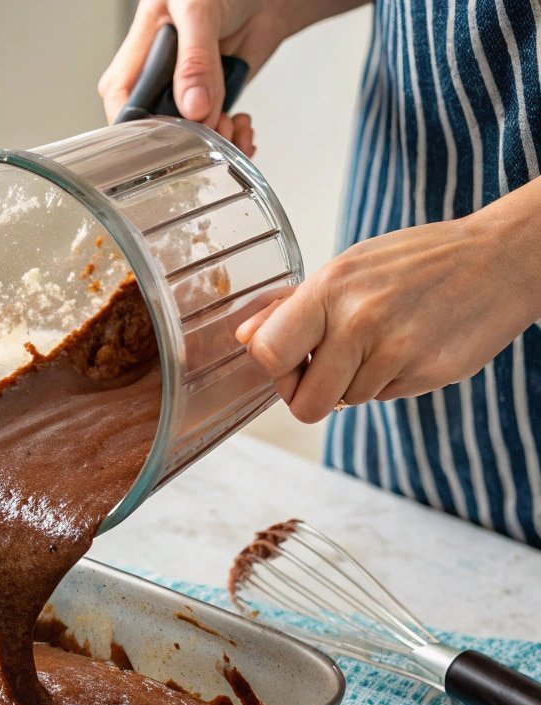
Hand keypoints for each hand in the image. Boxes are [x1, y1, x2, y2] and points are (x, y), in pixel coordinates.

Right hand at [98, 0, 293, 135]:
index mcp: (143, 44)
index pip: (119, 94)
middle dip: (178, 136)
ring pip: (189, 129)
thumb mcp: (199, 9)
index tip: (157, 137)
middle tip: (203, 132)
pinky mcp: (218, 94)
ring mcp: (191, 85)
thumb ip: (195, 59)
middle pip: (153, 120)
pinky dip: (234, 135)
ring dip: (212, 138)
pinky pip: (219, 125)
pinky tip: (242, 127)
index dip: (131, 121)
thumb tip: (192, 107)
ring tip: (229, 127)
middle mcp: (163, 70)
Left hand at [236, 212, 540, 422]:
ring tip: (380, 344)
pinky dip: (387, 382)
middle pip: (305, 405)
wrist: (500, 259)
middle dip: (310, 395)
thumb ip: (292, 308)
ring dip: (354, 384)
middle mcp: (359, 322)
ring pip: (346, 404)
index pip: (268, 355)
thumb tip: (244, 338)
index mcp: (330, 289)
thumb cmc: (415, 262)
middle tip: (326, 370)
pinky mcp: (427, 375)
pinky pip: (383, 399)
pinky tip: (406, 348)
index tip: (290, 360)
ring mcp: (396, 352)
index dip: (274, 369)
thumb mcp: (347, 269)